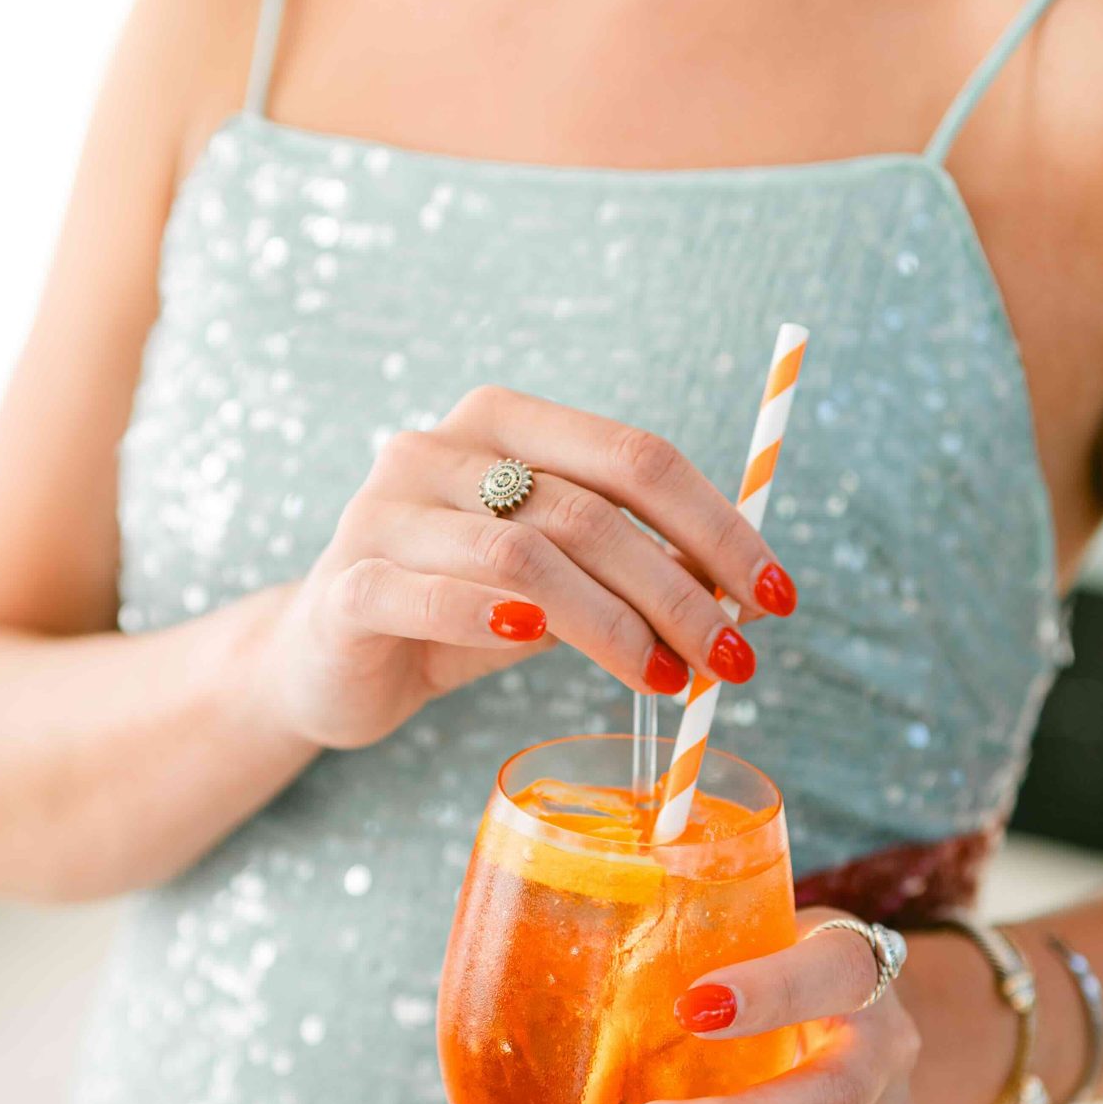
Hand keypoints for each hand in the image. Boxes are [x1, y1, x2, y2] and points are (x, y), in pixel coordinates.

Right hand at [248, 383, 796, 750]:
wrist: (325, 662)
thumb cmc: (457, 612)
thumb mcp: (556, 584)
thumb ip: (628, 570)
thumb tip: (740, 596)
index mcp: (503, 423)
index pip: (633, 456)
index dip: (718, 523)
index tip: (777, 594)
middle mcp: (439, 449)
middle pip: (589, 509)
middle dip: (678, 591)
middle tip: (734, 659)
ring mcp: (384, 511)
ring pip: (522, 554)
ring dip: (611, 623)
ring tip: (666, 680)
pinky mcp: (345, 583)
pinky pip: (428, 595)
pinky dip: (490, 618)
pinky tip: (533, 643)